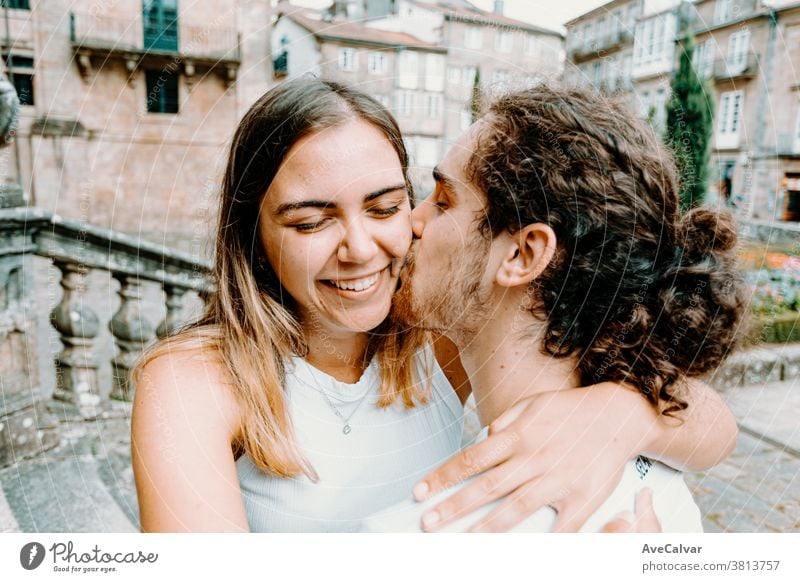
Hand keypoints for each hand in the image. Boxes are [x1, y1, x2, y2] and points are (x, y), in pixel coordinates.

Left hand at [413, 384, 658, 531]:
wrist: (619, 415)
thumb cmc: (571, 410)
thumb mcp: (533, 404)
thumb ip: (505, 421)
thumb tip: (483, 438)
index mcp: (519, 435)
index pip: (471, 458)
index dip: (443, 476)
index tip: (420, 492)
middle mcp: (534, 457)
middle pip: (487, 486)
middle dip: (454, 506)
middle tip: (428, 523)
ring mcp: (558, 479)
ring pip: (516, 507)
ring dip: (487, 526)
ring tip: (462, 540)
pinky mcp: (582, 497)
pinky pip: (561, 526)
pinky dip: (545, 542)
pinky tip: (523, 554)